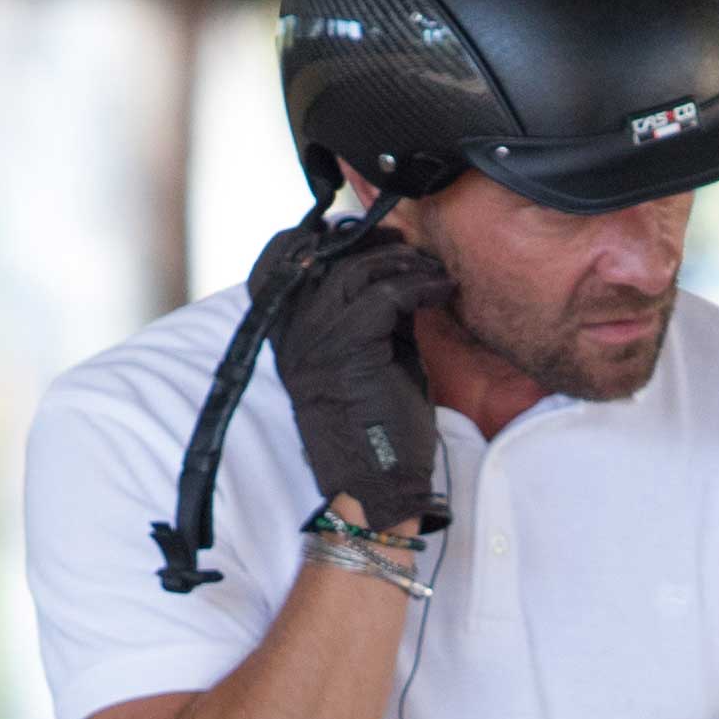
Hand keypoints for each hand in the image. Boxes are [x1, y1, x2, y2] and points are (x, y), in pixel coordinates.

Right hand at [250, 209, 456, 533]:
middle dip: (368, 241)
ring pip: (356, 269)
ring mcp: (317, 340)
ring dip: (401, 261)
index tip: (359, 235)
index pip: (276, 261)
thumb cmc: (376, 428)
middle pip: (321, 255)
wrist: (377, 483)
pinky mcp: (350, 349)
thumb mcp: (365, 356)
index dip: (314, 237)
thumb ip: (367, 314)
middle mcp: (293, 332)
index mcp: (286, 334)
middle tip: (406, 245)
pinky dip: (420, 284)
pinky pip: (386, 294)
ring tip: (431, 270)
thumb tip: (391, 271)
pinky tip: (442, 291)